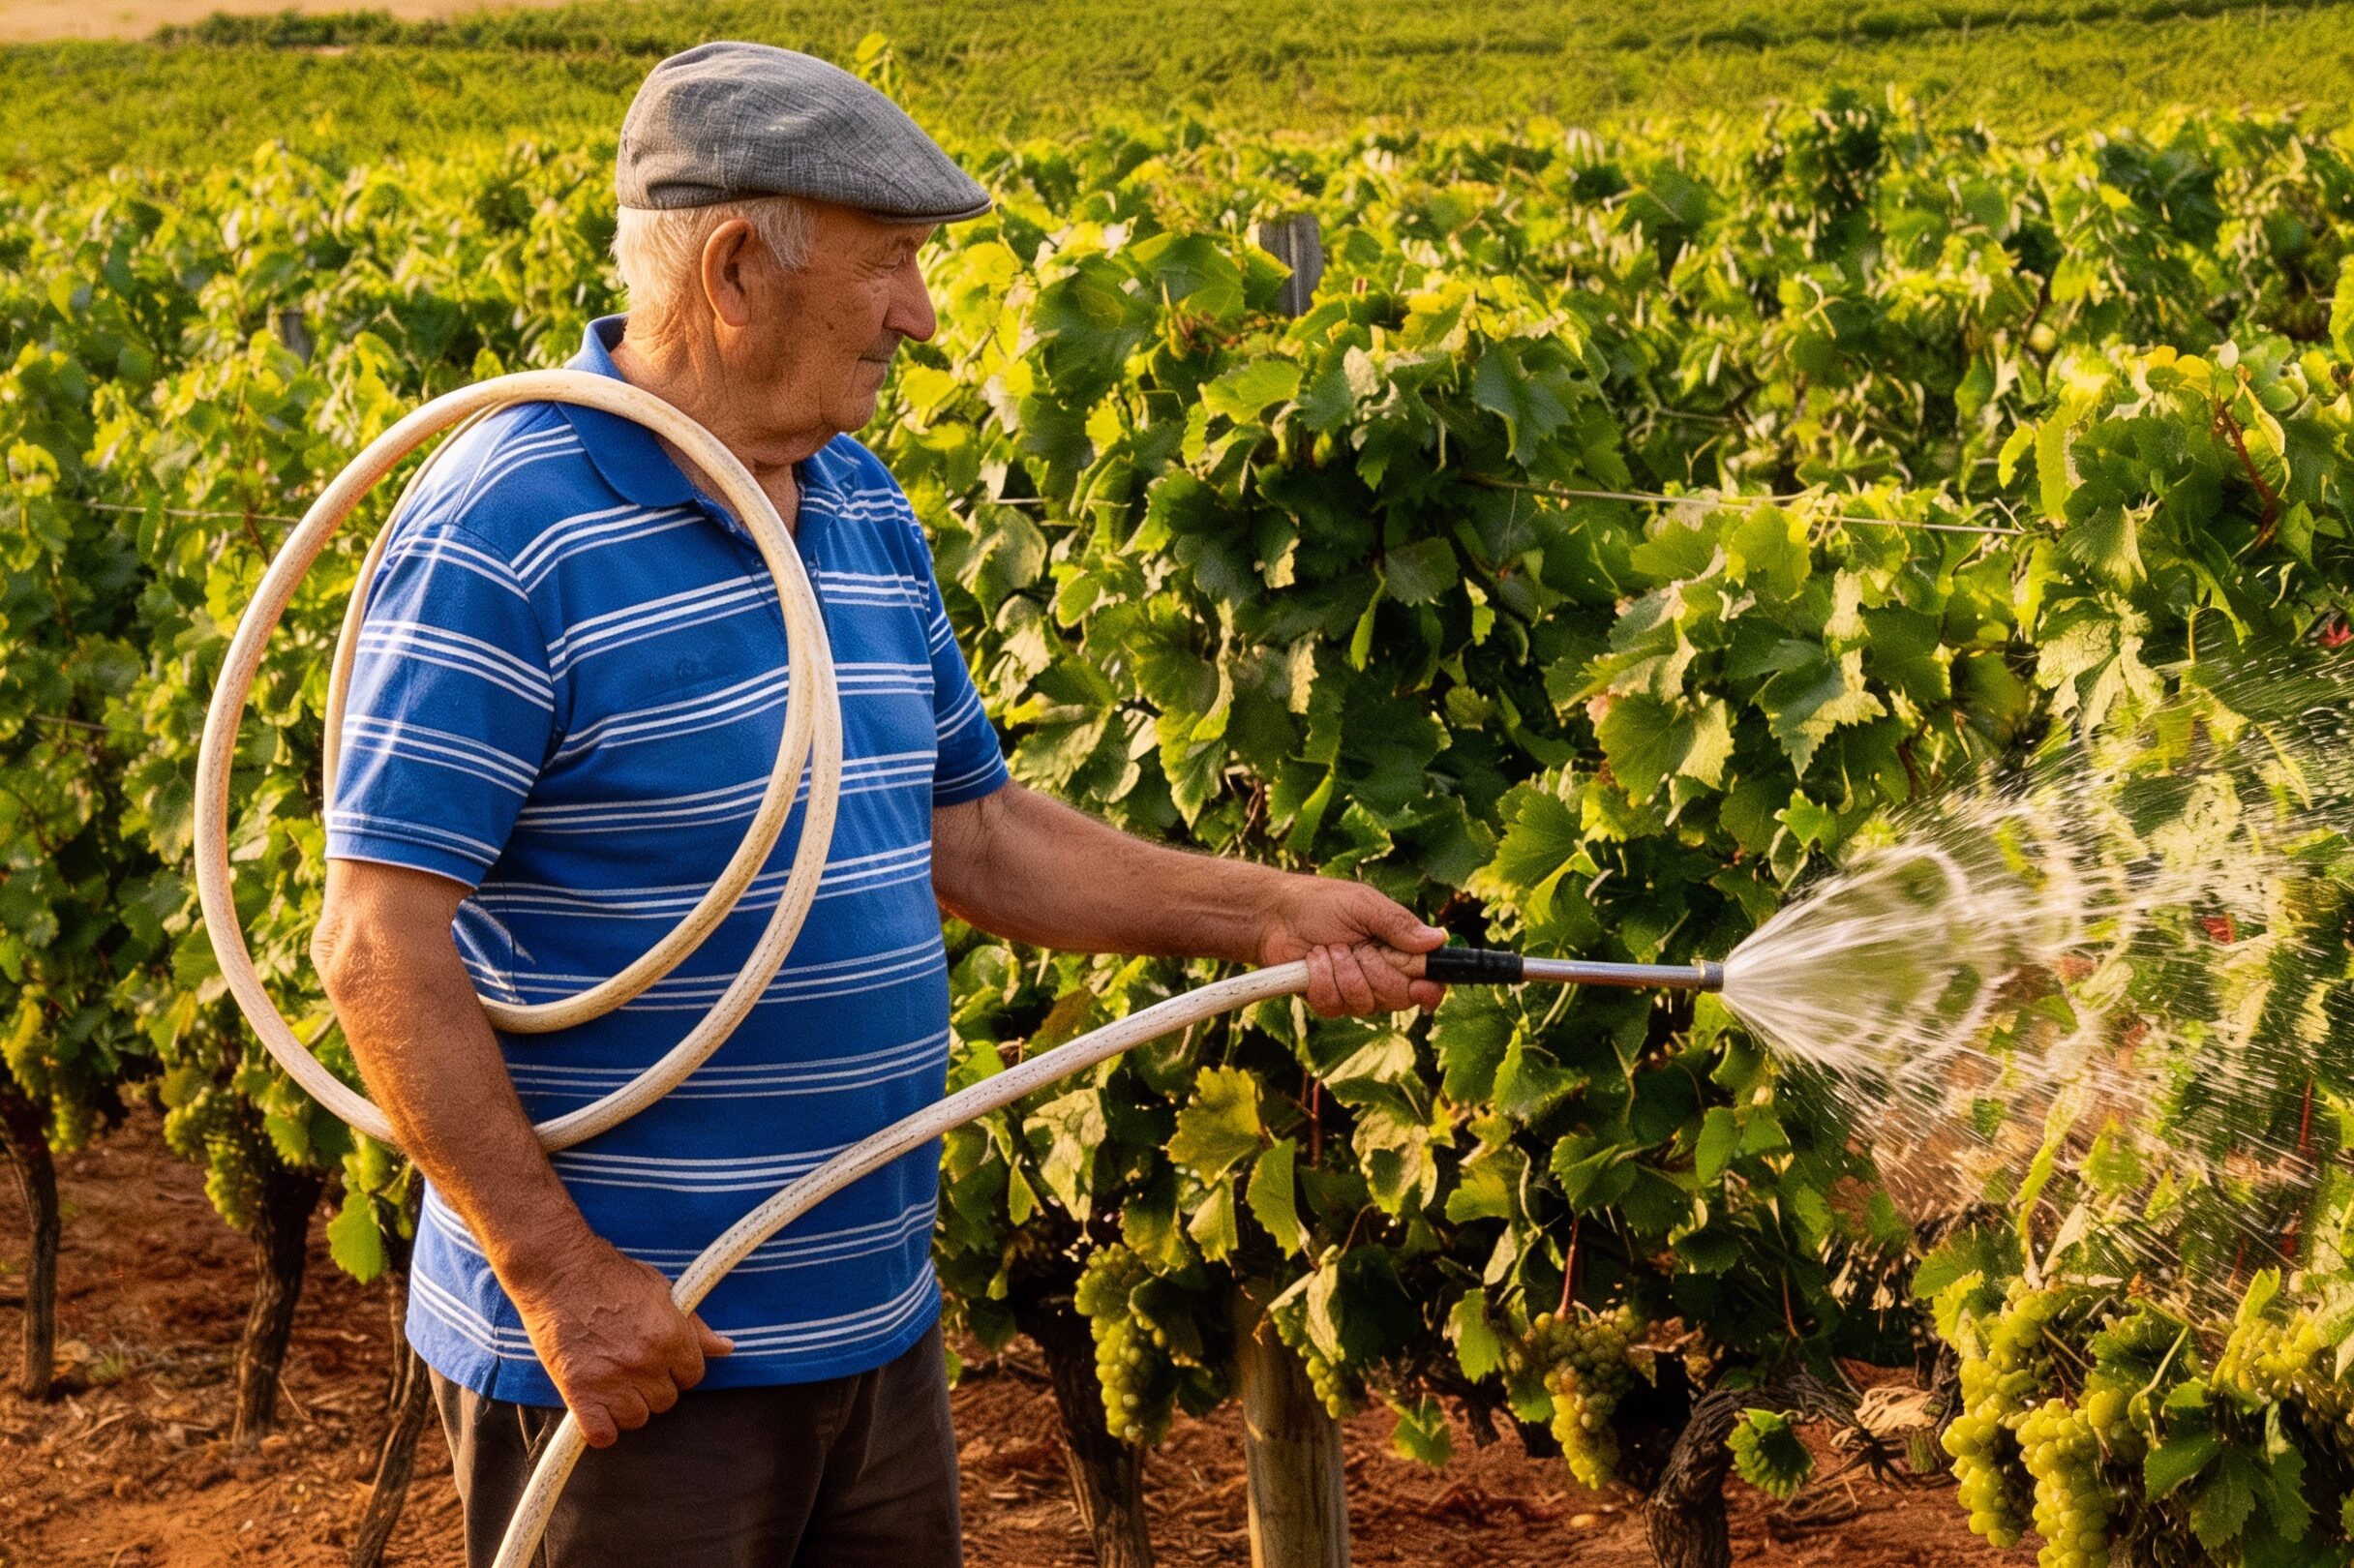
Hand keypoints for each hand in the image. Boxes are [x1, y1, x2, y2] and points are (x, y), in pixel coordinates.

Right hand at [506, 1235, 732, 1447]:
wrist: (558, 1270)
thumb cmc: (609, 1275)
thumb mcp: (661, 1290)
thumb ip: (694, 1326)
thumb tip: (725, 1348)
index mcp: (670, 1336)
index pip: (693, 1376)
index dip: (678, 1368)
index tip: (662, 1360)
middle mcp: (645, 1361)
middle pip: (666, 1400)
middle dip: (653, 1385)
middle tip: (632, 1365)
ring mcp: (611, 1379)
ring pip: (637, 1418)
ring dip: (628, 1405)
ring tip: (613, 1381)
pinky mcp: (579, 1392)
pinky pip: (602, 1433)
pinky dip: (601, 1427)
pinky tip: (596, 1407)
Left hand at [1257, 875, 1448, 1016]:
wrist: (1274, 916)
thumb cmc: (1320, 903)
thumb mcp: (1363, 905)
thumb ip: (1398, 924)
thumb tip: (1438, 940)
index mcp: (1398, 950)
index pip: (1427, 982)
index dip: (1428, 989)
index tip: (1422, 987)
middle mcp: (1381, 975)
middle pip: (1398, 997)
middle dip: (1376, 971)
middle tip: (1357, 947)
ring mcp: (1354, 991)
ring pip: (1365, 1003)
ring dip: (1344, 971)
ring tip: (1329, 948)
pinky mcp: (1328, 1001)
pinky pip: (1335, 1005)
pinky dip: (1321, 980)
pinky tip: (1313, 961)